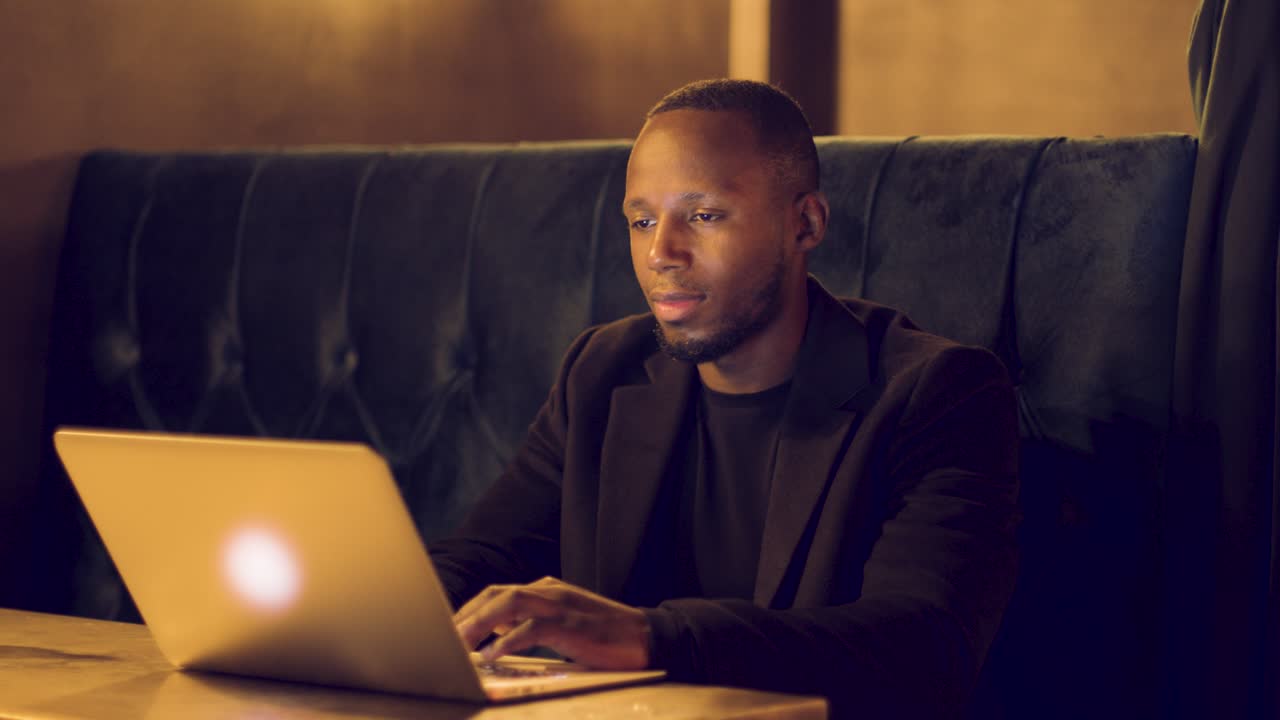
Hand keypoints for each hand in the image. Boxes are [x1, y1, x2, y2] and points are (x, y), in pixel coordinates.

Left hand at [453, 576, 650, 669]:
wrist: (646, 637)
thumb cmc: (602, 636)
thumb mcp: (560, 626)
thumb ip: (529, 624)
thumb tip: (493, 637)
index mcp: (546, 589)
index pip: (496, 593)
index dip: (469, 610)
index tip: (449, 630)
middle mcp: (549, 590)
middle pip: (496, 594)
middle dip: (467, 615)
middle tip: (444, 639)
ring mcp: (561, 604)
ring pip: (509, 603)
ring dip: (480, 623)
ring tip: (460, 644)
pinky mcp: (572, 624)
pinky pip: (532, 627)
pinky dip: (509, 640)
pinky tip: (493, 655)